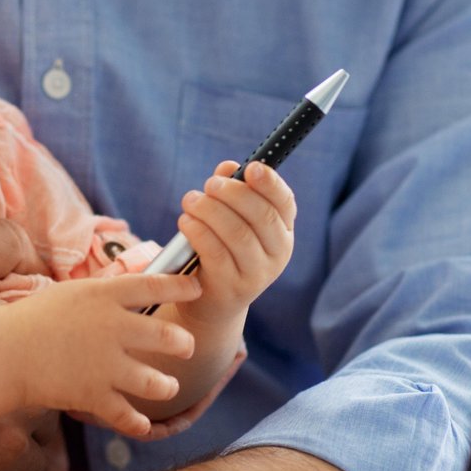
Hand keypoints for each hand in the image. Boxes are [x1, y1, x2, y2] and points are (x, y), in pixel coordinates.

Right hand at [1, 275, 200, 439]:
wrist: (2, 353)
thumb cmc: (35, 319)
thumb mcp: (74, 293)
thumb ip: (108, 294)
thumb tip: (141, 289)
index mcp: (104, 296)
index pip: (156, 285)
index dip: (183, 286)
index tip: (198, 289)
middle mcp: (111, 328)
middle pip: (169, 336)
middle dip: (183, 344)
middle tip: (185, 347)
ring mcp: (104, 365)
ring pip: (158, 383)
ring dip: (166, 387)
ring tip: (166, 386)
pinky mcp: (93, 396)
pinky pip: (129, 417)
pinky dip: (139, 424)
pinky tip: (142, 423)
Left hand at [176, 159, 297, 324]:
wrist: (211, 303)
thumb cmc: (223, 252)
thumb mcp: (231, 221)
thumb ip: (231, 192)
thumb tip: (227, 167)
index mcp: (283, 233)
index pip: (285, 203)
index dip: (270, 183)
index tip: (251, 168)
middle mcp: (277, 254)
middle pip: (261, 215)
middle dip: (232, 193)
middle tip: (209, 184)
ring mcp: (257, 274)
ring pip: (237, 233)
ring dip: (210, 210)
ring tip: (191, 201)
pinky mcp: (231, 287)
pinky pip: (215, 252)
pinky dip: (198, 231)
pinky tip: (185, 222)